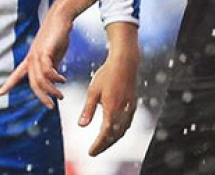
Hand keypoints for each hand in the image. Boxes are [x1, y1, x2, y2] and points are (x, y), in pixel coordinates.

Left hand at [0, 7, 73, 106]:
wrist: (61, 18)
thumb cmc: (57, 35)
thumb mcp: (53, 56)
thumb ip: (52, 67)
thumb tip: (53, 79)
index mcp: (31, 59)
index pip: (17, 75)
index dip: (8, 85)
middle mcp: (31, 58)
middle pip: (32, 83)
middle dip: (41, 97)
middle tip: (51, 106)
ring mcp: (37, 55)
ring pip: (40, 79)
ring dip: (51, 90)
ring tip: (60, 96)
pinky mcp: (46, 52)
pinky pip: (48, 71)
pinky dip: (55, 78)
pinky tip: (62, 80)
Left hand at [81, 24, 138, 155]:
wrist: (125, 62)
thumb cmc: (107, 74)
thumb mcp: (93, 91)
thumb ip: (88, 109)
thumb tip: (81, 126)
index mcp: (112, 109)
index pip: (105, 134)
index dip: (98, 145)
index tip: (90, 152)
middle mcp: (123, 111)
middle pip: (115, 136)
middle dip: (104, 146)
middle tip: (94, 152)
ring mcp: (130, 108)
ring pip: (122, 131)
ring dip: (112, 140)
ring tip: (103, 144)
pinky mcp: (133, 104)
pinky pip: (127, 124)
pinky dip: (120, 131)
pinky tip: (114, 131)